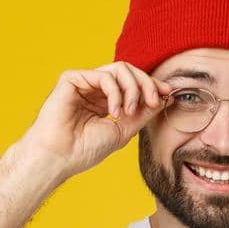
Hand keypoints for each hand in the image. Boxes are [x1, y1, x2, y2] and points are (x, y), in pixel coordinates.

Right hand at [16, 62, 172, 183]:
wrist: (59, 157)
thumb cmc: (84, 150)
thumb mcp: (123, 131)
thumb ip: (142, 113)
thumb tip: (164, 97)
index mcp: (105, 101)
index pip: (133, 84)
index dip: (152, 86)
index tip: (169, 94)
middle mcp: (94, 89)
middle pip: (129, 71)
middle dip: (147, 84)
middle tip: (154, 101)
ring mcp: (83, 83)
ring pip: (119, 69)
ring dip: (133, 88)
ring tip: (129, 111)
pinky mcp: (72, 79)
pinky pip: (104, 75)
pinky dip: (115, 92)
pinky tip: (114, 111)